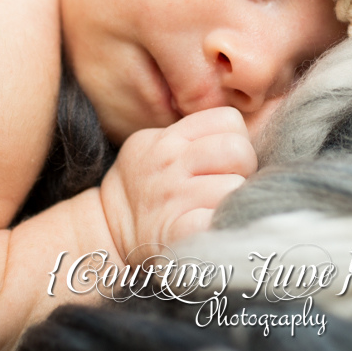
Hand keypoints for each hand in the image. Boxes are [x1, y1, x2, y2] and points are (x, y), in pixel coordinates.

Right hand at [99, 107, 257, 261]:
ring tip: (218, 206)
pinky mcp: (176, 231)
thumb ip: (194, 136)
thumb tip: (244, 137)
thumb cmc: (145, 185)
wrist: (107, 228)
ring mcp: (173, 197)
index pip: (228, 119)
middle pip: (238, 150)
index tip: (225, 158)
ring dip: (234, 200)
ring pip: (235, 187)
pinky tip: (213, 226)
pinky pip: (218, 221)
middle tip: (228, 183)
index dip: (236, 137)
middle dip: (244, 168)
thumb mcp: (156, 145)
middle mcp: (170, 162)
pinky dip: (224, 225)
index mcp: (169, 138)